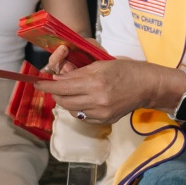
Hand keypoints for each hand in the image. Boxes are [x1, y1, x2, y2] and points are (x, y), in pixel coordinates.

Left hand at [34, 58, 170, 125]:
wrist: (147, 86)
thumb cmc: (126, 69)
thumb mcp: (102, 64)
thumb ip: (80, 72)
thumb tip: (60, 77)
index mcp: (95, 82)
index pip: (62, 86)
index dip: (47, 85)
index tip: (38, 82)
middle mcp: (96, 100)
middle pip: (63, 100)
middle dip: (54, 93)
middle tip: (53, 86)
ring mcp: (101, 113)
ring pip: (71, 109)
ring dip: (65, 100)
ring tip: (68, 92)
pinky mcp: (105, 120)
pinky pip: (82, 116)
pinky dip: (77, 108)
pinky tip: (82, 100)